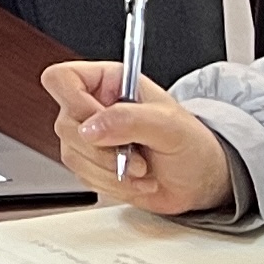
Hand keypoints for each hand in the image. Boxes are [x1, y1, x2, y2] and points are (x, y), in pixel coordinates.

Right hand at [39, 60, 233, 211]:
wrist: (201, 180)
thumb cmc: (193, 144)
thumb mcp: (169, 125)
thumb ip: (130, 120)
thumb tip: (91, 128)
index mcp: (108, 82)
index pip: (62, 79)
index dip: (73, 101)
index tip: (100, 124)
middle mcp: (93, 108)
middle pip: (65, 124)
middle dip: (103, 149)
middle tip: (135, 156)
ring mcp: (91, 138)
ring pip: (71, 154)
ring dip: (110, 171)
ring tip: (142, 170)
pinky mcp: (92, 165)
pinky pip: (83, 177)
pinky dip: (112, 185)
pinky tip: (136, 180)